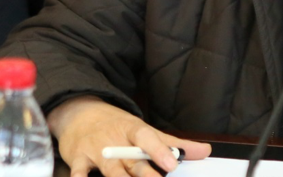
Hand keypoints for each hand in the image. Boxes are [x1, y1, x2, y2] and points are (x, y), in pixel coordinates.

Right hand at [47, 95, 210, 176]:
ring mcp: (96, 150)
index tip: (172, 165)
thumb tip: (205, 151)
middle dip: (144, 174)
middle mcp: (116, 140)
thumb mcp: (145, 131)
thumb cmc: (117, 127)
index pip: (148, 138)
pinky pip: (78, 171)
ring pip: (110, 169)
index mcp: (134, 130)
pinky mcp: (77, 159)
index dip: (159, 151)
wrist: (79, 113)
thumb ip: (173, 145)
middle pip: (132, 161)